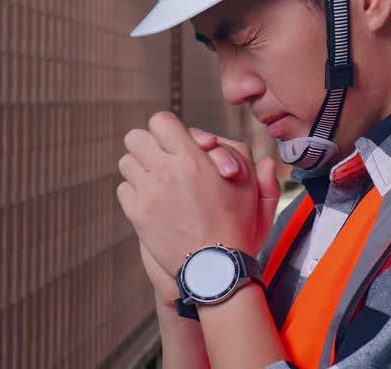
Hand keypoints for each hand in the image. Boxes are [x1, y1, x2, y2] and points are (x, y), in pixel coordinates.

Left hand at [116, 112, 281, 286]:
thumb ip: (257, 171)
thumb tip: (266, 160)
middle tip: (162, 158)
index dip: (167, 128)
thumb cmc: (238, 229)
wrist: (215, 269)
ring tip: (157, 180)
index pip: (160, 121)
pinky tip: (152, 201)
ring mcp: (148, 193)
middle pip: (136, 137)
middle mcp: (166, 171)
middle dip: (148, 145)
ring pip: (126, 162)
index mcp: (193, 159)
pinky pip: (123, 189)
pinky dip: (134, 192)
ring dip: (140, 168)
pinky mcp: (137, 214)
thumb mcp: (256, 194)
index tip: (176, 142)